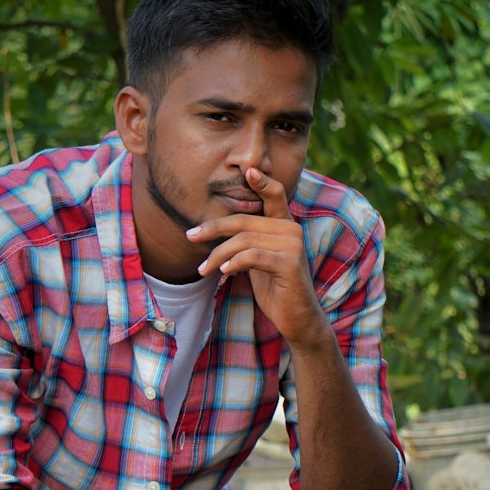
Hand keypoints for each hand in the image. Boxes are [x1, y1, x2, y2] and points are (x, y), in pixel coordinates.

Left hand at [187, 168, 328, 350]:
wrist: (298, 320)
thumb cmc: (276, 290)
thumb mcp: (259, 261)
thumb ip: (247, 243)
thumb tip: (216, 233)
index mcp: (285, 225)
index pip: (275, 195)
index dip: (262, 182)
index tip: (247, 170)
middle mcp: (291, 230)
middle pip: (244, 221)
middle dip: (213, 229)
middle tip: (190, 237)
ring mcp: (293, 245)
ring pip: (243, 240)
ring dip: (218, 255)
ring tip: (204, 269)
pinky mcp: (289, 263)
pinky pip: (252, 256)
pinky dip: (234, 263)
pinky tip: (224, 273)